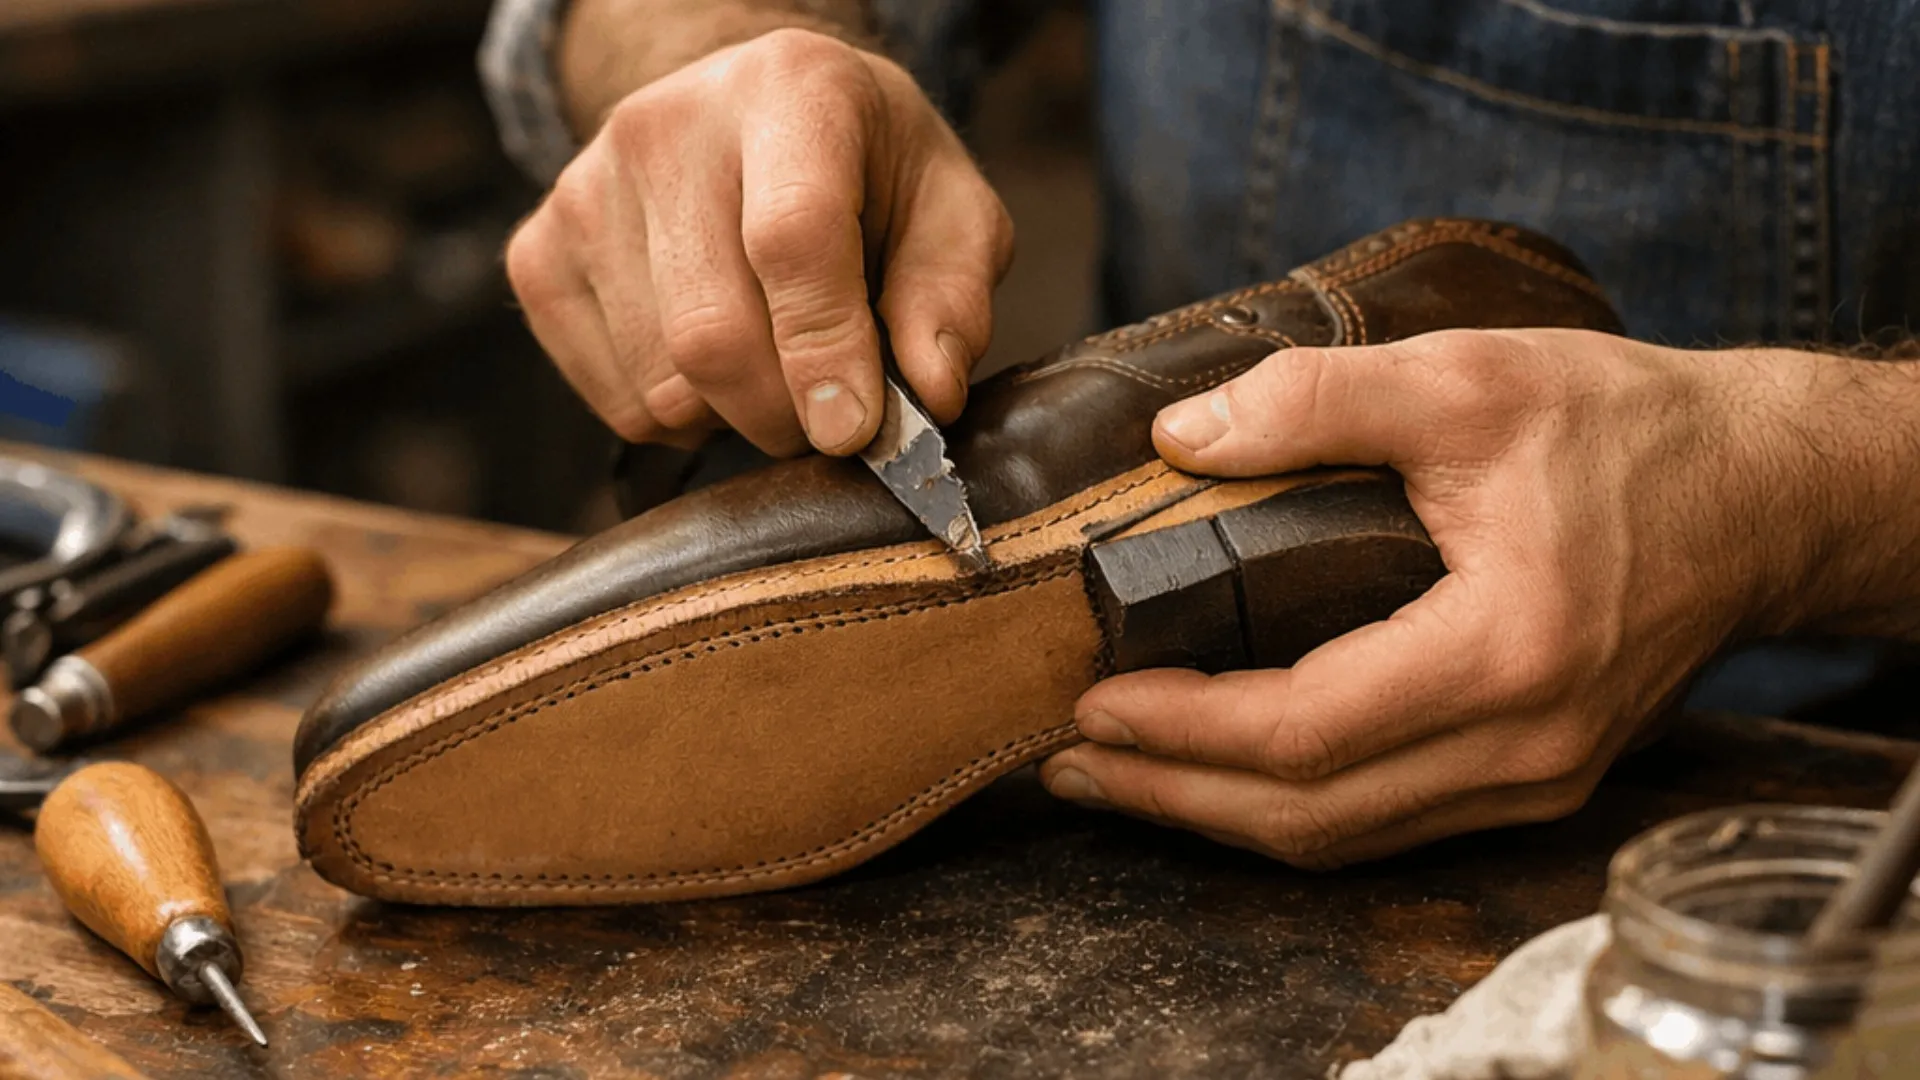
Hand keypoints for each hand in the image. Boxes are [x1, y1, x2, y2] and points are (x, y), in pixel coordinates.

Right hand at [506, 29, 1013, 454]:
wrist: (752, 119)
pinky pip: (615, 399)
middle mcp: (665, 126)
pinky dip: (678, 418)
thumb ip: (950, 298)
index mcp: (790, 89)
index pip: (792, 236)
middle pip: (711, 333)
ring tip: (775, 369)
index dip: (824, 350)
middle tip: (831, 422)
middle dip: (784, 415)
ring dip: (734, 419)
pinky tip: (711, 365)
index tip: (852, 431)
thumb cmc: (867, 174)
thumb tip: (928, 397)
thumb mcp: (949, 211)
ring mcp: (585, 188)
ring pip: (661, 384)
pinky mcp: (538, 252)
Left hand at [1039, 329, 1838, 867]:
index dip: (1184, 727)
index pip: (1306, 729)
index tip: (1093, 699)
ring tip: (1122, 774)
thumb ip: (1317, 399)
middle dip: (1174, 794)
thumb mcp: (1469, 379)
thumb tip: (1182, 437)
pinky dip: (1292, 809)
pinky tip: (1227, 776)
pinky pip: (1388, 824)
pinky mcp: (1535, 778)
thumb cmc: (1629, 432)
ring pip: (1345, 839)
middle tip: (1070, 761)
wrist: (1760, 493)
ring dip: (1220, 815)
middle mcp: (1524, 745)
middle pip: (1311, 815)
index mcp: (1507, 652)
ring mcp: (1535, 779)